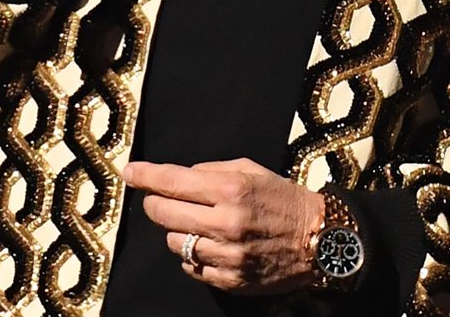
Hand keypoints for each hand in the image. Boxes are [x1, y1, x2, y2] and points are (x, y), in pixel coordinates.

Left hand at [124, 158, 324, 293]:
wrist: (321, 239)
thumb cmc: (284, 199)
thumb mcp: (252, 170)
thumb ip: (212, 169)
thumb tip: (178, 176)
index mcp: (232, 189)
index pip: (173, 181)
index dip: (145, 176)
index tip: (129, 172)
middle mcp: (227, 222)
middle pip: (163, 213)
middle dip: (154, 203)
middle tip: (158, 200)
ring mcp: (228, 254)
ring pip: (173, 242)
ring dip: (177, 231)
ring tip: (197, 224)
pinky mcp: (231, 279)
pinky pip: (191, 267)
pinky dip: (193, 255)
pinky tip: (209, 245)